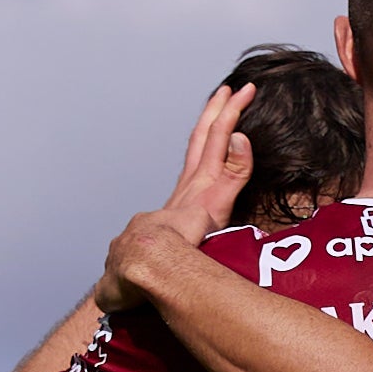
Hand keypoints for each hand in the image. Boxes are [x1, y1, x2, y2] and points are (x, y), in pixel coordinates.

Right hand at [97, 83, 254, 309]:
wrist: (134, 276)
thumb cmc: (138, 280)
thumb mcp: (148, 271)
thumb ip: (155, 268)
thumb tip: (128, 282)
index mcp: (179, 206)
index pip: (198, 165)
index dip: (209, 141)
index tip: (220, 121)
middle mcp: (185, 193)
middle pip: (203, 143)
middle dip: (218, 115)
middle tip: (232, 89)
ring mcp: (193, 194)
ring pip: (212, 145)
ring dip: (228, 118)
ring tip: (242, 92)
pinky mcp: (203, 205)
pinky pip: (226, 174)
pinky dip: (237, 156)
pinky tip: (244, 134)